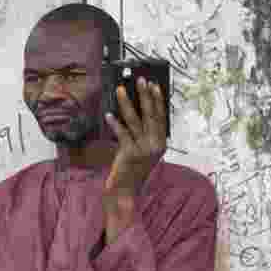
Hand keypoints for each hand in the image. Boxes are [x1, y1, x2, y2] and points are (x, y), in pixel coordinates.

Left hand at [103, 77, 166, 201]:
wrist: (125, 191)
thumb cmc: (132, 169)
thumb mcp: (144, 150)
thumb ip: (144, 133)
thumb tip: (138, 109)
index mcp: (161, 143)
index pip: (161, 117)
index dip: (158, 100)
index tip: (154, 85)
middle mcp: (155, 145)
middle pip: (150, 115)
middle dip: (145, 95)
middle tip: (140, 79)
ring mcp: (143, 150)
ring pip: (135, 121)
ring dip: (127, 103)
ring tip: (121, 90)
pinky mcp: (130, 154)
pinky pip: (122, 134)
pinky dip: (115, 123)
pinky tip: (109, 113)